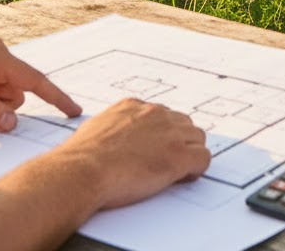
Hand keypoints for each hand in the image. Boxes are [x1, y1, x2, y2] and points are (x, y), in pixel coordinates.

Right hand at [63, 98, 210, 210]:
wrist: (82, 169)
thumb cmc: (81, 156)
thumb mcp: (96, 127)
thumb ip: (112, 126)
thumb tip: (111, 137)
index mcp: (135, 106)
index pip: (163, 115)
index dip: (163, 135)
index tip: (157, 150)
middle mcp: (155, 114)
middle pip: (184, 124)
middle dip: (180, 143)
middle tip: (167, 164)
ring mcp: (169, 133)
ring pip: (197, 139)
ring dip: (190, 154)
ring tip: (176, 173)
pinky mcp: (178, 156)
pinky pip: (203, 158)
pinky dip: (197, 169)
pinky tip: (183, 178)